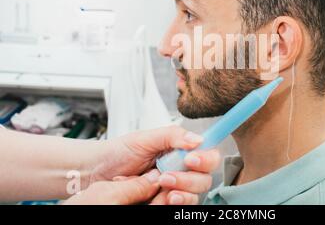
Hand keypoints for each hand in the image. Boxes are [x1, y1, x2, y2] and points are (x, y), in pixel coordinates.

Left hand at [76, 125, 219, 203]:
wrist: (97, 172)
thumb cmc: (119, 152)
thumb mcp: (145, 138)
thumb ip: (173, 135)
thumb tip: (197, 139)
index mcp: (181, 151)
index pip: (208, 155)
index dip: (206, 159)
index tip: (192, 159)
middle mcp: (181, 170)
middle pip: (204, 179)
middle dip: (189, 179)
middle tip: (167, 176)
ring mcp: (173, 189)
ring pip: (194, 196)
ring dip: (181, 193)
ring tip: (160, 186)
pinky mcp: (164, 202)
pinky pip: (178, 207)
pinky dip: (170, 204)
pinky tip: (158, 198)